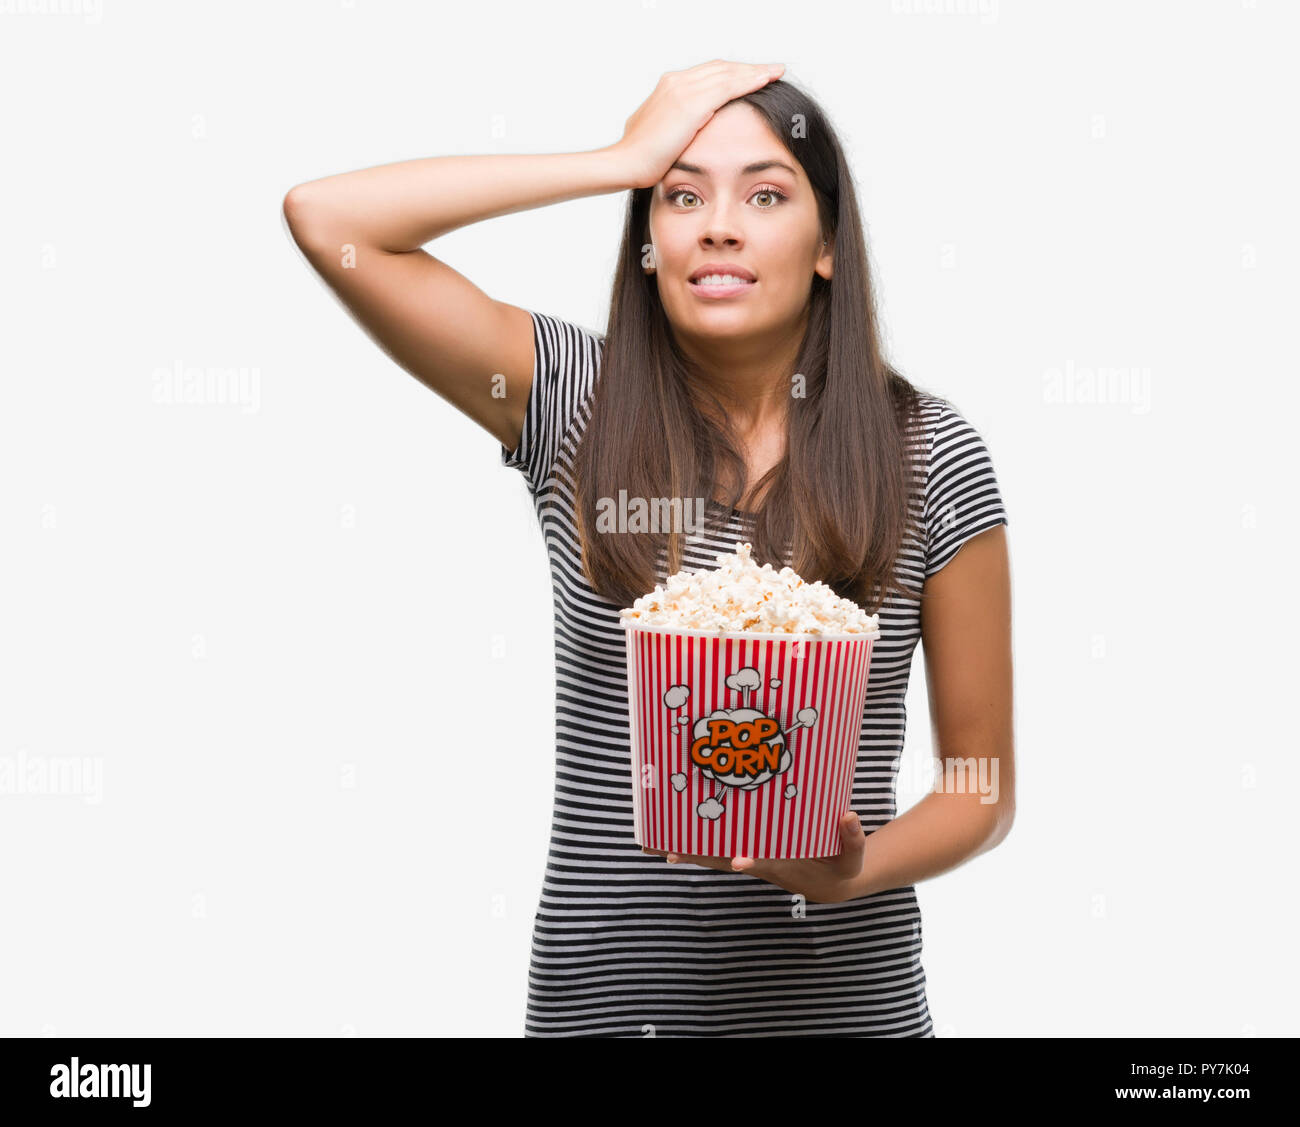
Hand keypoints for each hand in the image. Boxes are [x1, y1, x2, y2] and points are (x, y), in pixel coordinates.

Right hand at [606, 59, 785, 189]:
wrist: (625, 164)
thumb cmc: (638, 160)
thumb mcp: (659, 137)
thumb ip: (674, 129)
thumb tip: (684, 136)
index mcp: (667, 88)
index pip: (707, 74)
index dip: (730, 74)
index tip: (748, 77)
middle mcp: (676, 82)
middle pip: (720, 68)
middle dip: (746, 69)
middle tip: (770, 69)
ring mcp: (684, 90)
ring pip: (728, 73)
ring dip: (754, 71)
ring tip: (776, 71)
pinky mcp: (692, 103)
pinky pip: (729, 86)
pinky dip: (750, 80)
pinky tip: (767, 79)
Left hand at [642, 811, 869, 903]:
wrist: (827, 880)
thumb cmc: (839, 867)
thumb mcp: (851, 858)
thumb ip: (852, 840)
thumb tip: (847, 815)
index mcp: (783, 863)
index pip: (764, 861)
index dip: (751, 860)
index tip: (740, 860)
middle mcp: (757, 859)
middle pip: (723, 859)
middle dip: (697, 855)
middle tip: (665, 852)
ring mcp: (747, 853)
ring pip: (712, 851)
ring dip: (684, 848)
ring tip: (650, 844)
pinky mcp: (744, 845)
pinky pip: (715, 842)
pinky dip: (693, 838)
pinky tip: (668, 830)